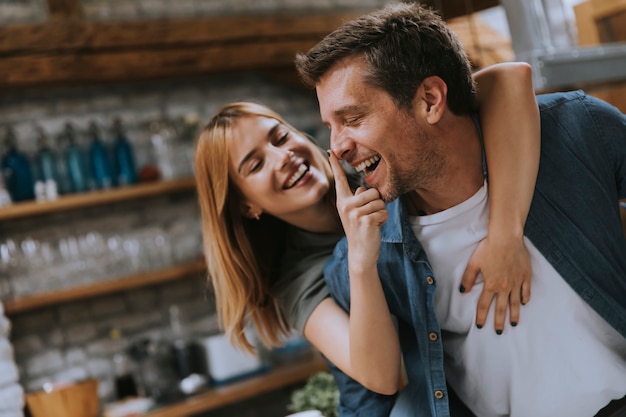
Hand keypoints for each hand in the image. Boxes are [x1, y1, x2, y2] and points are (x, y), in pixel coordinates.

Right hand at [328, 151, 387, 272]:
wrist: (361, 252)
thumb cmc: (361, 229)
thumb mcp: (356, 212)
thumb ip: (359, 198)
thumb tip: (364, 190)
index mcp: (342, 201)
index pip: (340, 180)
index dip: (336, 165)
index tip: (332, 151)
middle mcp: (346, 205)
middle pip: (372, 192)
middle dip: (377, 204)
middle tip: (369, 216)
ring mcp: (354, 213)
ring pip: (380, 203)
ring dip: (381, 213)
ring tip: (371, 222)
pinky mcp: (365, 221)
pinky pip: (384, 213)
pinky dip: (383, 221)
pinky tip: (375, 228)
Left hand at [460, 234, 531, 333]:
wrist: (507, 238)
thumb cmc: (489, 248)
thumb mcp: (474, 263)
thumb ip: (468, 278)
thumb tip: (463, 291)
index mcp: (491, 285)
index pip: (484, 305)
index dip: (481, 316)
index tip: (480, 325)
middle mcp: (504, 287)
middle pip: (501, 308)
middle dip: (499, 321)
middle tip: (498, 332)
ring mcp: (517, 282)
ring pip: (515, 303)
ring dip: (514, 314)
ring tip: (514, 323)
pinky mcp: (526, 276)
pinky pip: (526, 291)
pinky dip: (525, 298)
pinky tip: (524, 303)